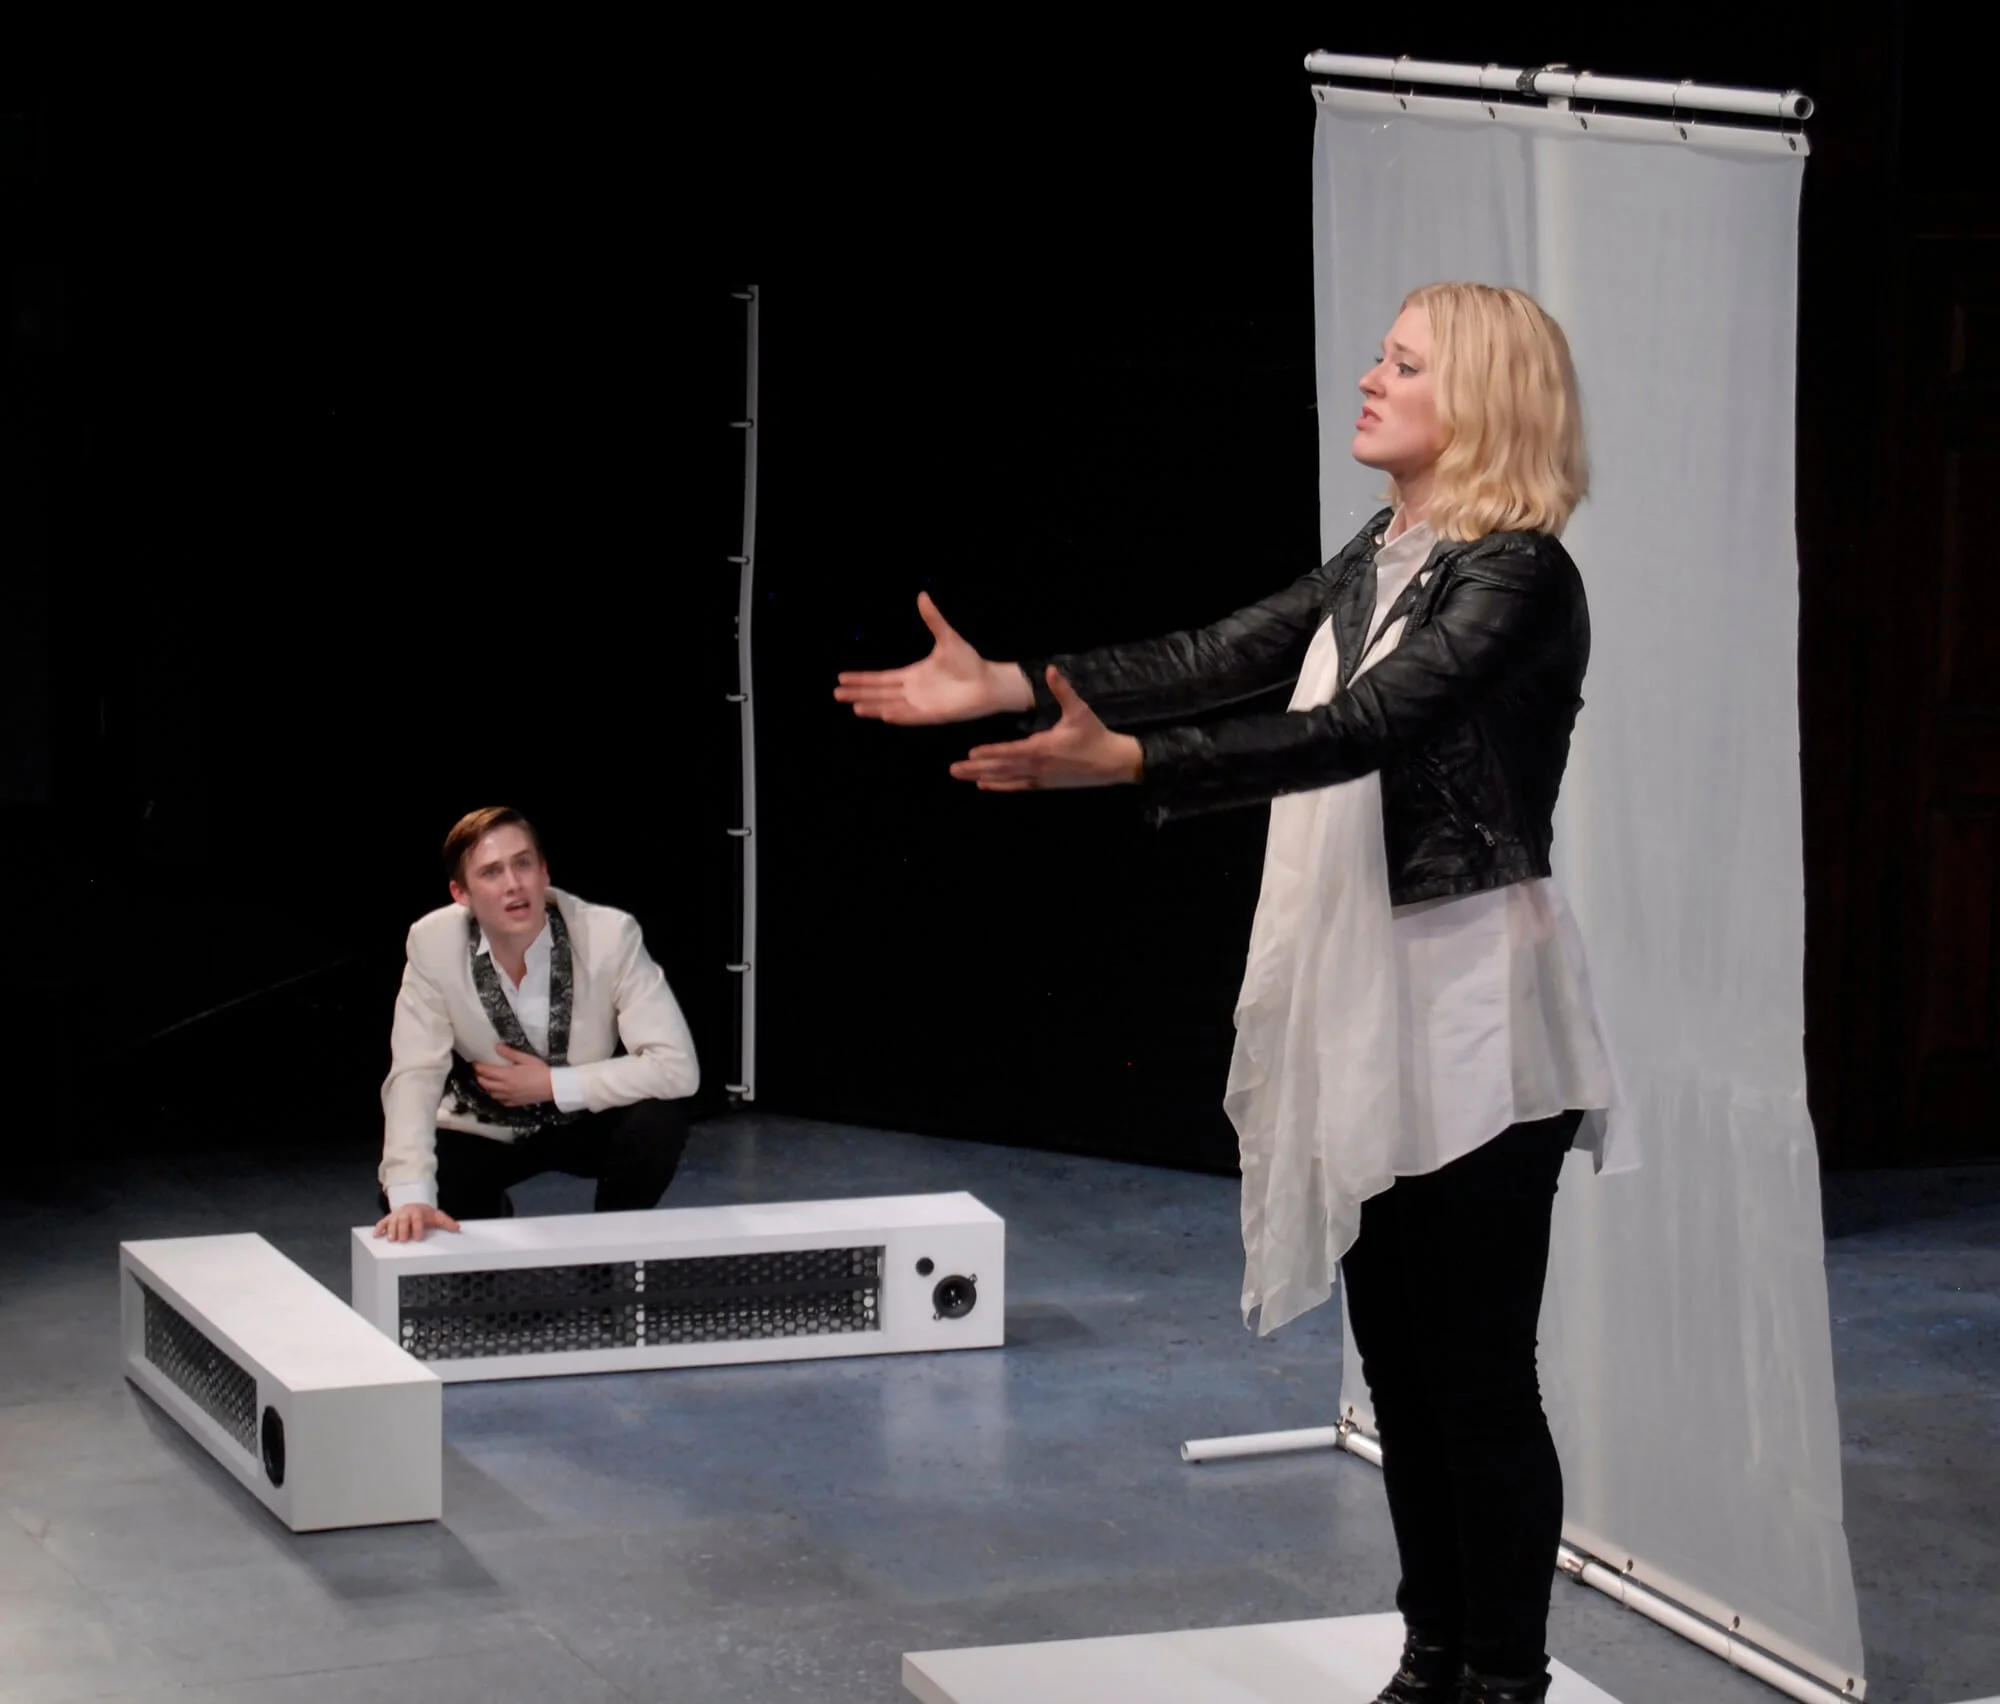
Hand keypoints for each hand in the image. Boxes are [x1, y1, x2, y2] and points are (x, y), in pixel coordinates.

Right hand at [372, 1203, 461, 1242]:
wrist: (415, 1206)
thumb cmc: (426, 1215)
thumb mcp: (437, 1217)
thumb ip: (447, 1223)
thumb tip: (458, 1228)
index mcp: (418, 1212)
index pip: (417, 1219)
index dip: (418, 1228)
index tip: (419, 1237)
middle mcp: (405, 1213)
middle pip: (403, 1221)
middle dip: (403, 1230)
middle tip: (404, 1240)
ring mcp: (396, 1216)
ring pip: (391, 1222)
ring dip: (391, 1231)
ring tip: (392, 1240)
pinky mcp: (389, 1219)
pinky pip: (381, 1222)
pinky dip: (378, 1228)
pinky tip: (376, 1235)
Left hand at [475, 1043, 552, 1105]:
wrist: (553, 1087)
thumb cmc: (540, 1070)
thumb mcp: (526, 1058)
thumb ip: (510, 1053)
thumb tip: (496, 1047)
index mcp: (506, 1075)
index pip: (486, 1071)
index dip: (479, 1067)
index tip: (476, 1063)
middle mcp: (504, 1087)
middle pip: (485, 1084)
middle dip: (480, 1077)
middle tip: (480, 1071)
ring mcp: (509, 1097)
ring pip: (491, 1094)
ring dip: (487, 1087)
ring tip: (489, 1081)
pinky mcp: (515, 1103)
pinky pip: (502, 1101)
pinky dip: (498, 1097)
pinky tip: (501, 1093)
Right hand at [834, 592, 1032, 724]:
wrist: (989, 681)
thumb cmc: (969, 662)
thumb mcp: (947, 638)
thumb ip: (933, 619)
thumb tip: (922, 595)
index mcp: (912, 675)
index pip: (881, 678)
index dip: (862, 678)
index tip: (842, 678)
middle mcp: (912, 692)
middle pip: (879, 694)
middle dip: (858, 694)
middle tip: (836, 694)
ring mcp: (921, 705)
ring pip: (891, 706)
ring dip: (873, 706)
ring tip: (854, 707)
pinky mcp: (933, 715)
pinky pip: (911, 716)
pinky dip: (898, 715)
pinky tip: (884, 714)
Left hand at [949, 667, 1144, 791]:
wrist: (1113, 763)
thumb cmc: (1095, 735)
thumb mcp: (1080, 710)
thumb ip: (1062, 690)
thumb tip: (1050, 670)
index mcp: (1043, 747)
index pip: (1011, 751)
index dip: (991, 752)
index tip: (970, 753)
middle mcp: (1038, 766)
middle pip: (1002, 768)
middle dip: (976, 768)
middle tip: (953, 770)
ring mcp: (1041, 778)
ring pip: (1006, 778)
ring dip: (983, 777)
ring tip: (961, 776)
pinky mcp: (1045, 785)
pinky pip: (1018, 786)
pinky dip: (1000, 786)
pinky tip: (984, 786)